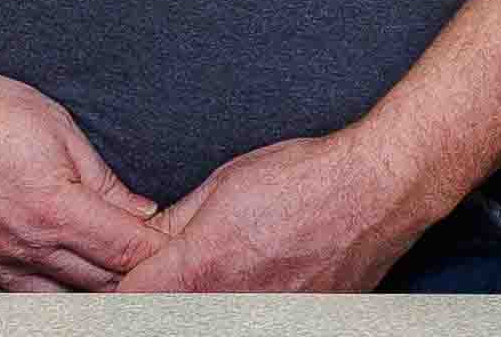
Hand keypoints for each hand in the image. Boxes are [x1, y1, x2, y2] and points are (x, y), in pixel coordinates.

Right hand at [0, 60, 165, 294]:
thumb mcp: (57, 128)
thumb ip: (102, 178)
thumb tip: (141, 212)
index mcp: (54, 210)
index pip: (127, 251)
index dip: (159, 252)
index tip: (179, 247)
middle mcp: (24, 248)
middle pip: (100, 285)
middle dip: (135, 277)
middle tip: (159, 267)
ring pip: (60, 304)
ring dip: (92, 295)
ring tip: (115, 282)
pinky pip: (13, 307)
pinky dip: (44, 303)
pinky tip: (62, 294)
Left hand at [110, 130, 431, 294]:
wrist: (377, 193)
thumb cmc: (305, 179)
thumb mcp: (224, 184)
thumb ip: (175, 222)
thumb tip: (145, 241)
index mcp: (197, 269)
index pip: (126, 301)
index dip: (123, 285)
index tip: (131, 273)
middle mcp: (222, 307)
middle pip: (162, 317)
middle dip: (160, 294)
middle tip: (177, 270)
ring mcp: (257, 322)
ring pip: (201, 320)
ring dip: (201, 300)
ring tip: (231, 268)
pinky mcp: (289, 326)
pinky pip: (242, 320)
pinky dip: (241, 304)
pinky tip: (258, 280)